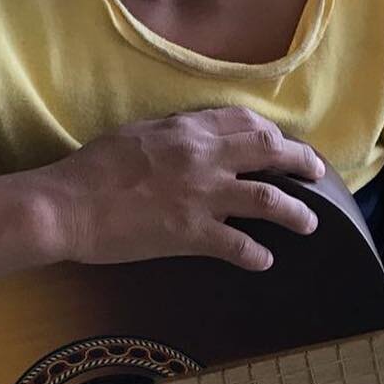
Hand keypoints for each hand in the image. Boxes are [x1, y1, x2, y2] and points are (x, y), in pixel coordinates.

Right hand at [42, 108, 323, 271]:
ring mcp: (201, 197)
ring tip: (310, 223)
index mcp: (187, 130)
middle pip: (270, 153)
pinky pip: (239, 245)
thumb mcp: (137, 134)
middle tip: (317, 174)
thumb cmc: (91, 170)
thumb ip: (173, 133)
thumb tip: (195, 134)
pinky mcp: (191, 234)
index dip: (272, 132)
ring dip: (296, 212)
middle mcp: (203, 158)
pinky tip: (264, 261)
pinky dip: (257, 255)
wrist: (66, 207)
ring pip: (269, 201)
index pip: (246, 122)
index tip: (282, 143)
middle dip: (301, 162)